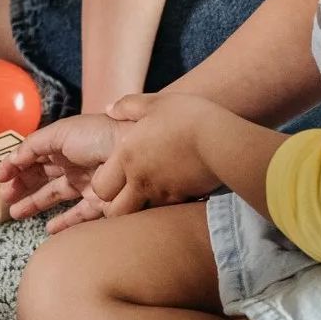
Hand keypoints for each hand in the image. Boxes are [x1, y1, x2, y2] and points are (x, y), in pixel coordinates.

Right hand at [0, 114, 122, 224]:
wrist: (133, 151)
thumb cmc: (97, 136)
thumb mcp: (59, 133)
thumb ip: (32, 146)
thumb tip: (12, 159)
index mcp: (62, 144)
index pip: (33, 155)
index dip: (14, 165)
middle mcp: (72, 163)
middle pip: (40, 176)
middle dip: (20, 185)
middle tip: (4, 198)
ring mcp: (85, 183)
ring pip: (53, 196)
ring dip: (33, 203)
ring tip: (15, 214)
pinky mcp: (99, 202)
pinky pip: (77, 216)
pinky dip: (63, 223)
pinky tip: (48, 229)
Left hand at [93, 93, 220, 214]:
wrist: (221, 136)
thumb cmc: (186, 116)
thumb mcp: (154, 103)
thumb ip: (127, 106)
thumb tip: (110, 108)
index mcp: (126, 157)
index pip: (100, 188)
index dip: (103, 186)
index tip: (113, 178)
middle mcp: (140, 180)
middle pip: (115, 212)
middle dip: (116, 208)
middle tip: (125, 197)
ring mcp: (162, 193)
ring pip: (140, 217)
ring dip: (140, 210)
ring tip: (149, 196)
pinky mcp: (183, 199)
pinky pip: (167, 212)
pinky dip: (166, 208)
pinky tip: (173, 193)